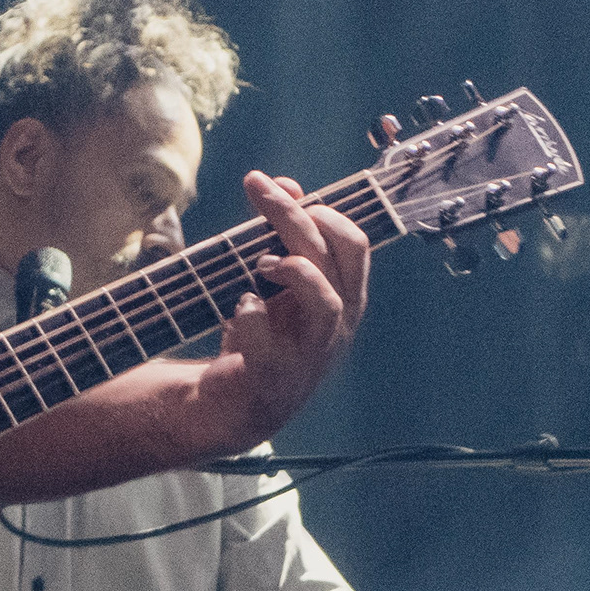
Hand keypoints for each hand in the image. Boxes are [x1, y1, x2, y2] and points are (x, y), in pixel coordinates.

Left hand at [198, 170, 370, 449]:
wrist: (235, 407)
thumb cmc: (262, 338)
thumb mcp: (275, 284)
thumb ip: (283, 236)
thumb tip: (285, 183)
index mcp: (342, 298)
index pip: (354, 243)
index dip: (322, 209)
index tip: (278, 188)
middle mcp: (335, 325)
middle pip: (335, 258)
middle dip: (295, 217)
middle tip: (258, 190)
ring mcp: (309, 354)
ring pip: (327, 302)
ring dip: (295, 271)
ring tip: (261, 263)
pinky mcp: (274, 377)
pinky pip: (270, 345)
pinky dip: (252, 318)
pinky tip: (240, 308)